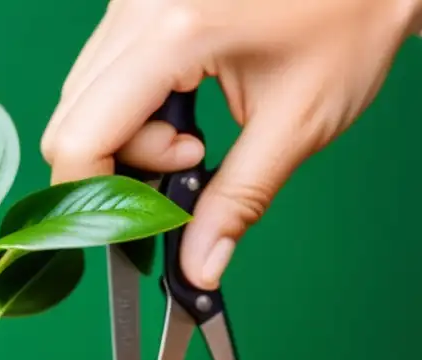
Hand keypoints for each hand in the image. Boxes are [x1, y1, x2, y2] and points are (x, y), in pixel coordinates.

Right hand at [41, 0, 421, 288]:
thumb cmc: (351, 26)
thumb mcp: (297, 124)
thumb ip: (235, 203)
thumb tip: (198, 271)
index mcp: (174, 31)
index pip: (81, 136)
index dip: (94, 197)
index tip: (143, 221)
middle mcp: (137, 7)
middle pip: (71, 123)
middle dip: (117, 169)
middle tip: (191, 165)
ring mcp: (131, 0)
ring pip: (80, 102)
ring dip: (125, 140)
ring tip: (194, 138)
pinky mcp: (135, 3)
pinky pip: (100, 77)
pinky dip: (130, 112)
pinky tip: (181, 110)